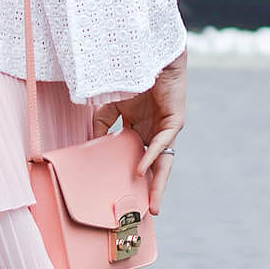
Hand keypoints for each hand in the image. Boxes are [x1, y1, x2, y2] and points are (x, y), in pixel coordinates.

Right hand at [92, 47, 185, 214]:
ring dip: (158, 183)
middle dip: (153, 190)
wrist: (150, 56)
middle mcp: (156, 133)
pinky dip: (152, 156)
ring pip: (164, 162)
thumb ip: (103, 125)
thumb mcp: (111, 107)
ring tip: (152, 203)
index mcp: (142, 131)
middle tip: (148, 212)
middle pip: (156, 168)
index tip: (129, 197)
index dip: (136, 178)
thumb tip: (94, 144)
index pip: (141, 160)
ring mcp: (167, 129)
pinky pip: (163, 144)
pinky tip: (142, 169)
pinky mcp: (175, 121)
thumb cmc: (133, 79)